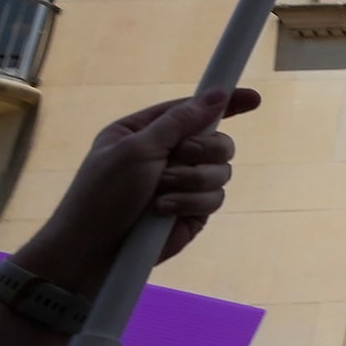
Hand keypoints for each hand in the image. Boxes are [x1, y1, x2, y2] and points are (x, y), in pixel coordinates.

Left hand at [16, 88, 260, 295]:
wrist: (91, 251)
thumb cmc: (102, 194)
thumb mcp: (136, 149)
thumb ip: (179, 122)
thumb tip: (218, 94)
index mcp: (149, 131)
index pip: (194, 110)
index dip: (226, 103)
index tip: (253, 99)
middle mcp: (170, 154)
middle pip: (218, 139)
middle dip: (203, 149)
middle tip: (181, 155)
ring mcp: (184, 184)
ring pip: (222, 170)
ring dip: (192, 180)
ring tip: (161, 193)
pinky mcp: (192, 212)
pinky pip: (214, 198)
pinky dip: (191, 203)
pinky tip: (165, 212)